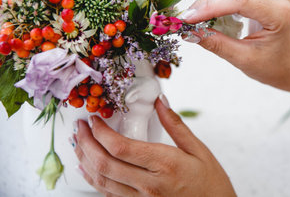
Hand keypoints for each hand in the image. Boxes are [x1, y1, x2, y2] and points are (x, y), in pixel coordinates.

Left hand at [74, 97, 236, 196]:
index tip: (95, 119)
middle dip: (86, 143)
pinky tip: (89, 168)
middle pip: (105, 164)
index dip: (101, 132)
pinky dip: (94, 179)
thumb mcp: (199, 150)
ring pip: (102, 181)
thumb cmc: (211, 184)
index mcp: (164, 165)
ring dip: (85, 161)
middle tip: (80, 128)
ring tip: (78, 144)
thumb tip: (161, 102)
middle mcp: (149, 185)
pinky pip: (109, 193)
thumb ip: (176, 125)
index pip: (121, 148)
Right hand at [182, 0, 289, 89]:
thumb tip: (189, 31)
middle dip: (208, 2)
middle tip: (190, 19)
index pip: (239, 0)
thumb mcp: (242, 60)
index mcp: (279, 14)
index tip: (189, 19)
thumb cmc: (269, 64)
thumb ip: (216, 43)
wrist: (286, 62)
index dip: (210, 7)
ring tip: (206, 8)